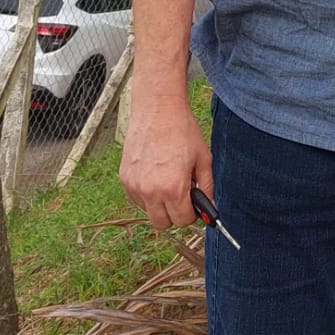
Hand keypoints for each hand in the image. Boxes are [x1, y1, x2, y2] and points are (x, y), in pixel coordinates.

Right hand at [120, 94, 211, 230]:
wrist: (158, 110)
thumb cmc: (183, 131)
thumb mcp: (203, 158)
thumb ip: (207, 186)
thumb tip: (210, 207)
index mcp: (173, 188)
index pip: (182, 220)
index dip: (192, 214)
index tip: (194, 204)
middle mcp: (150, 192)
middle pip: (162, 224)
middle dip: (175, 214)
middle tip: (182, 196)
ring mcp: (134, 186)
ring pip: (148, 212)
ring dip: (159, 204)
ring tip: (168, 179)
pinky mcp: (124, 179)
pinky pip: (136, 199)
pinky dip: (146, 194)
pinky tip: (155, 174)